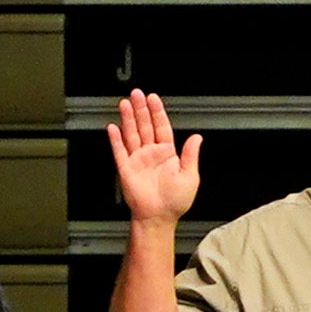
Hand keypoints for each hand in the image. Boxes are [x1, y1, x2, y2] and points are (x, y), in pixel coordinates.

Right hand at [107, 86, 203, 229]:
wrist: (159, 218)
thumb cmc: (176, 202)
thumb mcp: (190, 176)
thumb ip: (190, 155)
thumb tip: (197, 137)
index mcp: (167, 154)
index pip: (162, 127)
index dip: (157, 112)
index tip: (153, 98)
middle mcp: (151, 154)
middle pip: (145, 126)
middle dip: (141, 109)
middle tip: (136, 93)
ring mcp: (138, 160)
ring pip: (132, 134)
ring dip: (128, 119)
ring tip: (125, 103)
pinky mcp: (126, 168)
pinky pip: (120, 151)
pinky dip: (116, 139)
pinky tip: (113, 127)